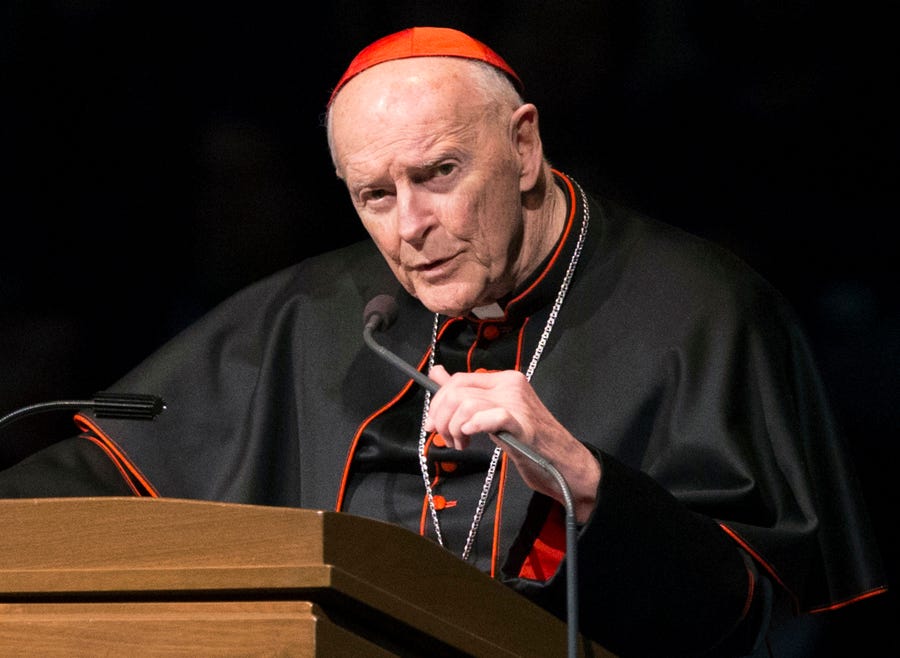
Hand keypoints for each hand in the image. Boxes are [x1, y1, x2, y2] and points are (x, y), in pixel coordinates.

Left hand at [423, 365, 600, 521]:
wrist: (562, 462)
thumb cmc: (527, 440)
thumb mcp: (492, 412)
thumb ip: (466, 393)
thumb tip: (437, 373)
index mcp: (504, 380)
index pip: (458, 380)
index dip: (438, 402)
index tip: (432, 424)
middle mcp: (511, 385)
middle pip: (457, 390)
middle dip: (441, 417)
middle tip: (445, 437)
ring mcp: (518, 403)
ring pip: (467, 404)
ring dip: (454, 428)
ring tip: (461, 443)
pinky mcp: (523, 425)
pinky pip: (491, 416)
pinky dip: (474, 425)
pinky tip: (471, 436)